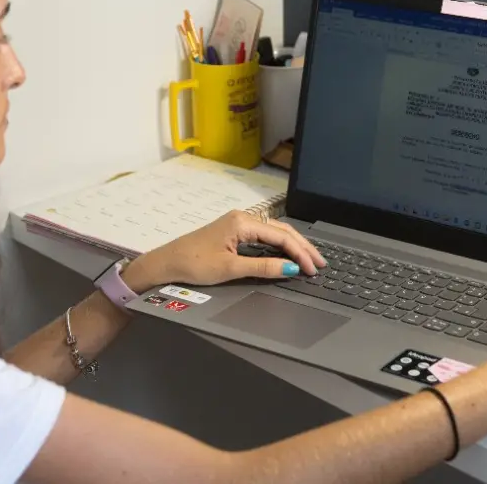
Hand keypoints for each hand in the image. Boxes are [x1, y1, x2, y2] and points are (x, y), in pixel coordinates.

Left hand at [121, 211, 326, 292]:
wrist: (166, 262)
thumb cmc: (193, 263)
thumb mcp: (230, 268)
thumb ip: (263, 267)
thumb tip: (290, 269)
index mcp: (242, 222)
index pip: (281, 236)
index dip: (300, 253)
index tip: (312, 269)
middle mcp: (243, 218)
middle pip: (282, 231)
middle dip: (303, 247)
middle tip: (320, 264)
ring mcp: (239, 223)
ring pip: (275, 233)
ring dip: (293, 246)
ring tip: (310, 260)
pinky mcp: (234, 232)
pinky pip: (265, 236)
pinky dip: (280, 246)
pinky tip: (288, 255)